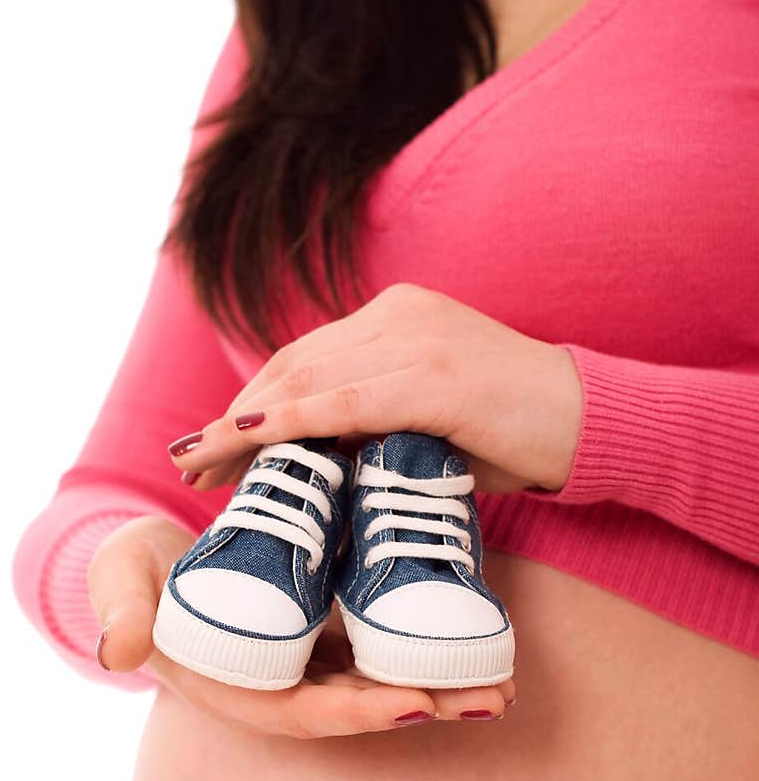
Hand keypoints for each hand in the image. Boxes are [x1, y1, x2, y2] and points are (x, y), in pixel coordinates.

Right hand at [87, 516, 514, 737]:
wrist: (147, 560)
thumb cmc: (131, 578)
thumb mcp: (120, 585)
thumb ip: (122, 613)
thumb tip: (119, 650)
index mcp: (243, 690)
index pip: (309, 713)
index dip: (362, 713)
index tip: (416, 705)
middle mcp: (286, 684)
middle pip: (365, 704)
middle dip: (428, 704)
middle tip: (494, 699)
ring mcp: (311, 658)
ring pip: (384, 674)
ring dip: (443, 679)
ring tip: (506, 678)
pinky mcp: (328, 626)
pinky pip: (383, 637)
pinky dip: (427, 637)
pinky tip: (476, 626)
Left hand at [167, 283, 583, 493]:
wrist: (589, 422)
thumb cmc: (513, 431)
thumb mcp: (429, 422)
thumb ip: (374, 425)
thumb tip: (316, 459)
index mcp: (395, 317)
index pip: (303, 361)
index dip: (250, 403)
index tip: (211, 446)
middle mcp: (397, 315)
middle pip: (291, 366)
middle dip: (234, 418)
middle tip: (191, 464)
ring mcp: (416, 339)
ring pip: (306, 380)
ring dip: (244, 425)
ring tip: (200, 465)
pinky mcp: (435, 375)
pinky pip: (345, 401)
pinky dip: (290, 421)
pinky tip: (247, 438)